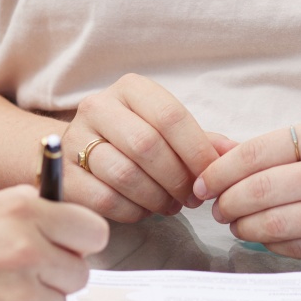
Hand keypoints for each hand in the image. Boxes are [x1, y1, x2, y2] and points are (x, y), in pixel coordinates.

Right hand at [0, 186, 108, 300]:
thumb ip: (23, 213)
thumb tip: (60, 223)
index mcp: (21, 208)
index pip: (92, 230)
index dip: (79, 241)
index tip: (69, 246)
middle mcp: (27, 247)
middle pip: (79, 273)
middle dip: (56, 274)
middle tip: (24, 271)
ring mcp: (20, 291)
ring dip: (33, 300)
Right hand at [62, 74, 229, 221]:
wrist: (74, 151)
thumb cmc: (131, 140)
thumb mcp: (165, 131)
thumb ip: (201, 141)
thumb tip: (236, 152)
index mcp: (130, 89)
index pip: (170, 116)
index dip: (197, 151)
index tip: (212, 176)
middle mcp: (98, 106)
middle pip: (147, 146)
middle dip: (177, 179)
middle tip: (191, 198)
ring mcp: (75, 138)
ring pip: (125, 174)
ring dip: (156, 198)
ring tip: (169, 205)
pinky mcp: (63, 173)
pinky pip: (105, 199)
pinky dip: (132, 211)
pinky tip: (142, 209)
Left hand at [194, 120, 300, 259]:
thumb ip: (290, 146)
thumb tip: (231, 155)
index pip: (258, 152)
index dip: (222, 170)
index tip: (203, 181)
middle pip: (262, 190)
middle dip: (228, 202)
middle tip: (215, 206)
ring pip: (278, 224)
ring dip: (246, 228)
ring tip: (236, 224)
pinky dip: (276, 245)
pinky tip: (266, 240)